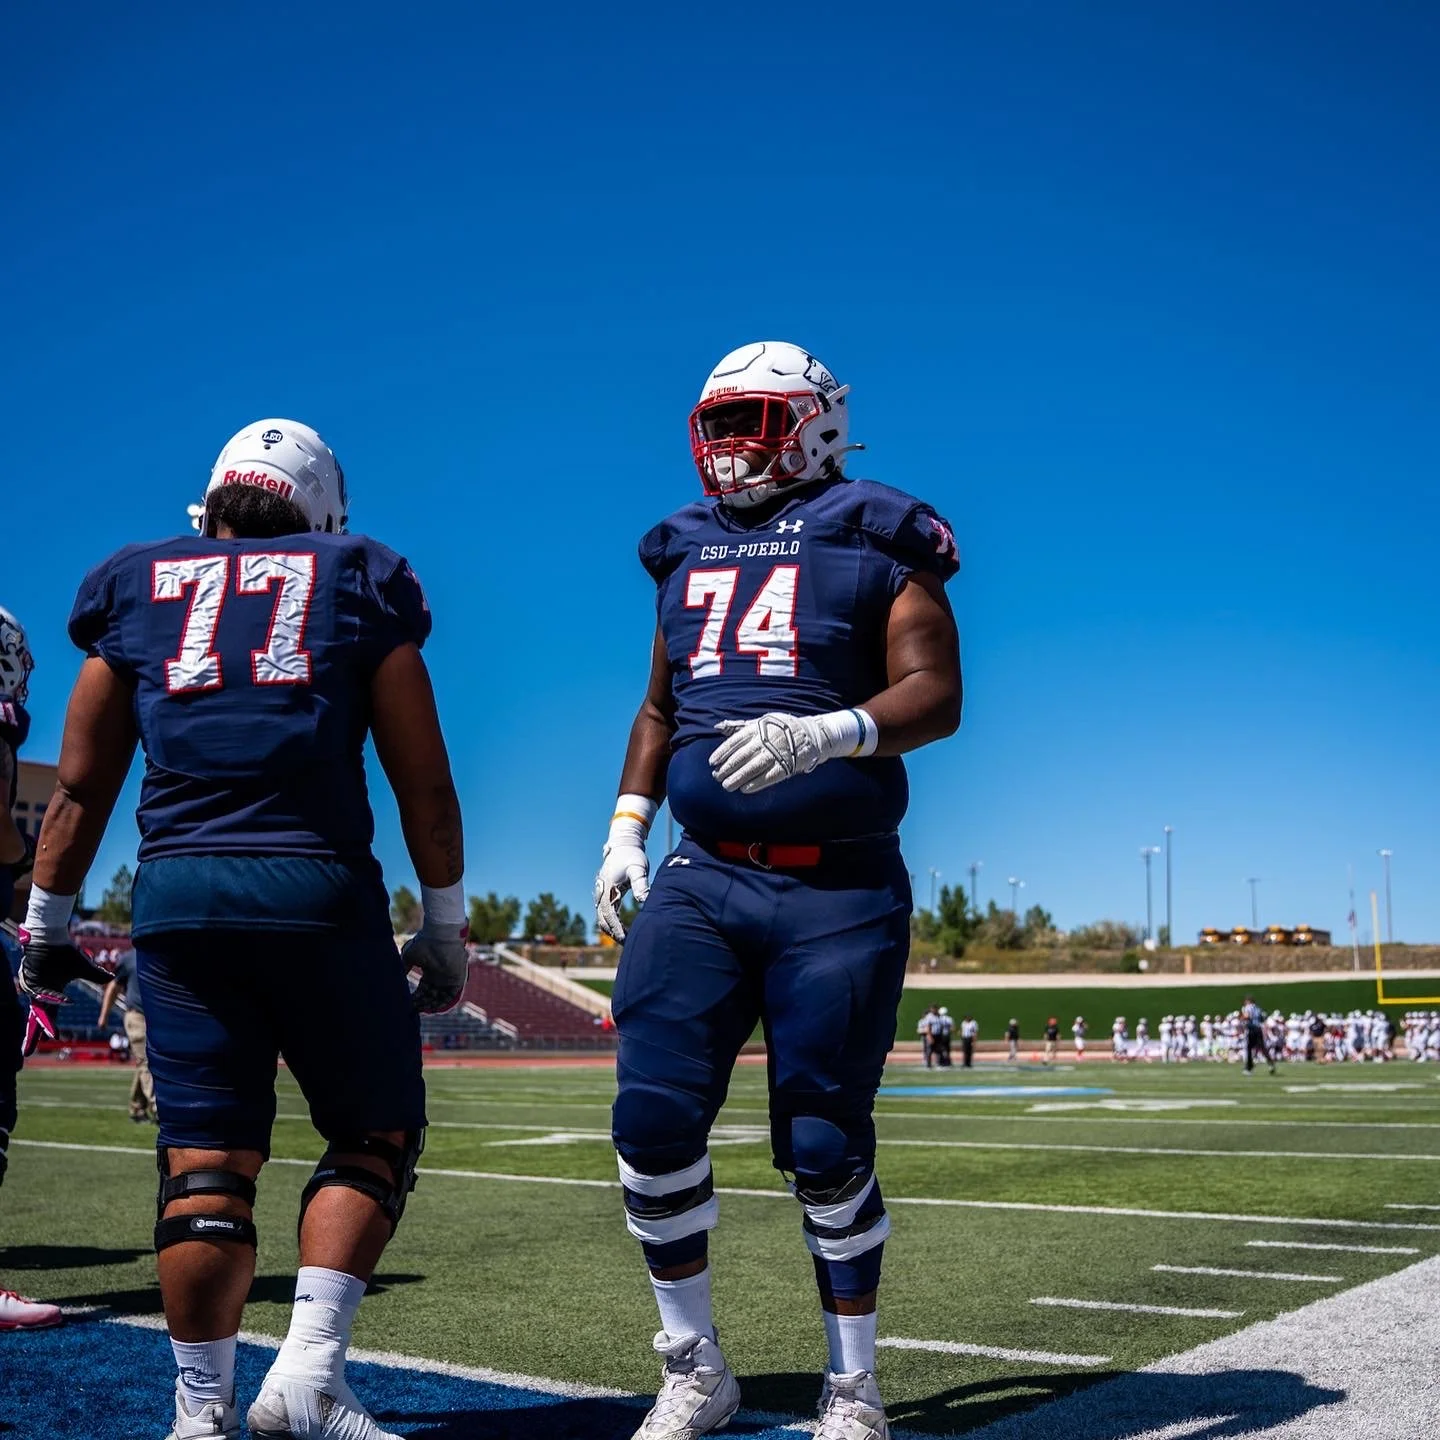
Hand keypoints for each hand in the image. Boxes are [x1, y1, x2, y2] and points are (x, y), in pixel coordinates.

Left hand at [19, 932, 115, 1058]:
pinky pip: (40, 994)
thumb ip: (96, 975)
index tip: (55, 1039)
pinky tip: (63, 1002)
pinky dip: (51, 1000)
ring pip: (37, 1009)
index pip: (49, 1015)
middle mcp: (40, 993)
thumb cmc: (64, 952)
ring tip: (49, 1035)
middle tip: (27, 1054)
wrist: (53, 938)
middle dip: (31, 1037)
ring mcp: (33, 988)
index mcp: (51, 993)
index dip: (51, 1028)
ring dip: (43, 1022)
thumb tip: (111, 977)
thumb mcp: (83, 968)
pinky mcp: (29, 981)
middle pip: (36, 1019)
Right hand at [402, 931, 469, 1014]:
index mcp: (430, 970)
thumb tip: (397, 978)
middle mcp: (440, 976)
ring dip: (432, 1005)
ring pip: (440, 997)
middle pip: (431, 994)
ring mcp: (449, 978)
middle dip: (423, 1003)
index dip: (417, 997)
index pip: (423, 988)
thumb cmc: (424, 944)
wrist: (440, 937)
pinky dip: (444, 1003)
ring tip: (422, 1009)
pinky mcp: (458, 979)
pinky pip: (452, 995)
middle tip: (414, 1009)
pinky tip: (434, 1008)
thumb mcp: (409, 957)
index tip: (409, 1004)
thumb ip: (404, 968)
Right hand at [594, 831, 649, 944]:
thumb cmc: (632, 856)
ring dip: (612, 930)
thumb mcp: (638, 869)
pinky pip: (605, 914)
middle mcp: (600, 893)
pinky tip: (624, 930)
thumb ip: (641, 885)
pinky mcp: (605, 894)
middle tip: (628, 944)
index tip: (626, 939)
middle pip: (603, 920)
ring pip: (602, 918)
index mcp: (607, 888)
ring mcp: (601, 894)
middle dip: (614, 934)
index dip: (617, 929)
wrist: (623, 844)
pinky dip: (612, 924)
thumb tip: (645, 902)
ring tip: (626, 940)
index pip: (609, 914)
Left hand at [710, 711, 856, 794]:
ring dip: (738, 778)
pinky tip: (745, 789)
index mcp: (758, 728)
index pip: (735, 741)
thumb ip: (740, 726)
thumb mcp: (762, 721)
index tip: (712, 763)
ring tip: (727, 786)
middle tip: (717, 777)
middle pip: (742, 756)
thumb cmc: (782, 728)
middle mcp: (766, 740)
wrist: (811, 734)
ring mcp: (777, 753)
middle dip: (728, 768)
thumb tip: (718, 726)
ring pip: (753, 767)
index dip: (722, 752)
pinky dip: (757, 783)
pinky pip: (770, 776)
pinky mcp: (788, 765)